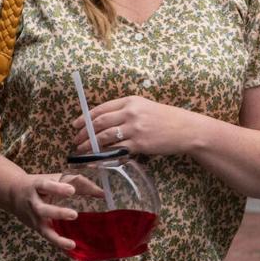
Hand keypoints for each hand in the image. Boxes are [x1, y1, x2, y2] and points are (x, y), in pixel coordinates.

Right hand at [5, 173, 77, 251]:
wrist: (13, 193)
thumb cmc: (39, 185)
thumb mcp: (52, 179)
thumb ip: (76, 182)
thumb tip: (101, 192)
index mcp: (36, 186)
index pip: (45, 186)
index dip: (58, 188)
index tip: (72, 190)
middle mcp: (33, 203)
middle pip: (43, 209)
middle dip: (58, 213)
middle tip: (74, 215)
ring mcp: (34, 218)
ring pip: (43, 228)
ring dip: (57, 237)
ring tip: (71, 243)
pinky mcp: (37, 227)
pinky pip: (47, 237)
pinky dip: (58, 243)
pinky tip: (70, 247)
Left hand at [72, 95, 187, 155]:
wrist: (185, 129)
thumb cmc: (164, 118)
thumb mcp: (144, 107)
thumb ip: (124, 111)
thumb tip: (102, 122)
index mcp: (129, 101)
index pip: (101, 108)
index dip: (84, 117)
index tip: (75, 125)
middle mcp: (130, 112)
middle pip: (99, 122)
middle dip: (84, 133)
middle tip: (75, 140)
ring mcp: (134, 128)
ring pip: (104, 137)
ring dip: (90, 145)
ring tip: (82, 151)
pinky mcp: (139, 144)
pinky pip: (116, 150)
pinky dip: (104, 155)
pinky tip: (97, 159)